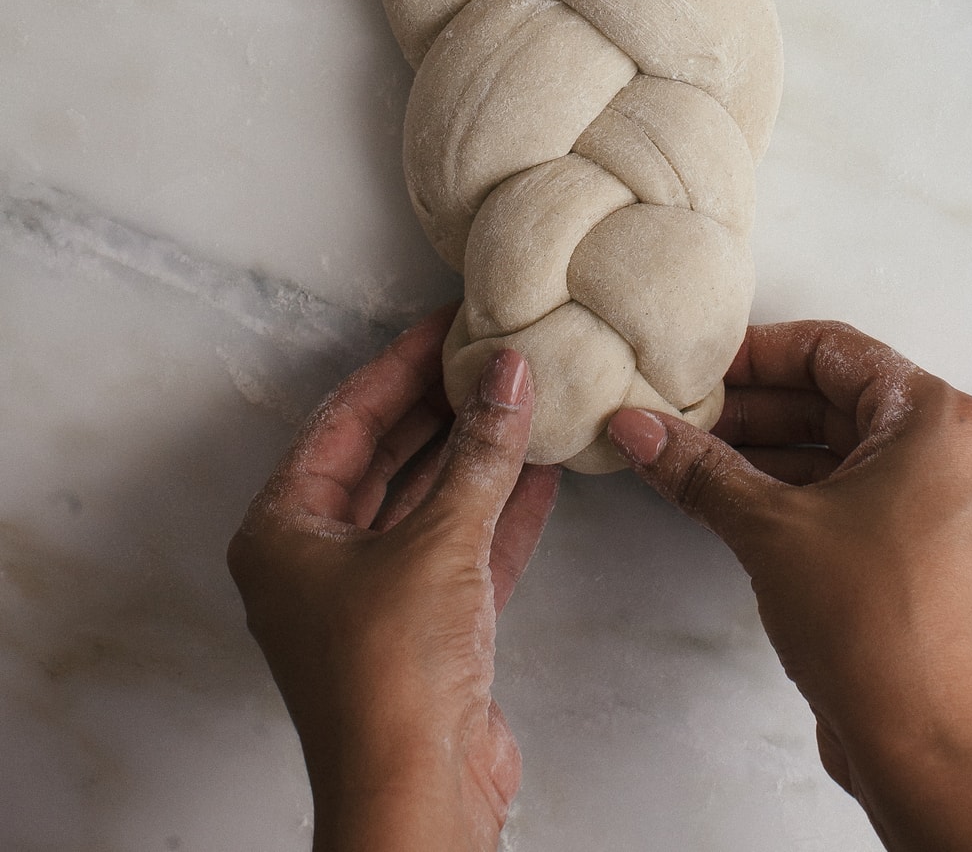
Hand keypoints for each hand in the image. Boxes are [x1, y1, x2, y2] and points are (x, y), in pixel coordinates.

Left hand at [227, 307, 558, 851]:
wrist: (418, 797)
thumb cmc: (391, 676)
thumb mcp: (438, 542)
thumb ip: (479, 452)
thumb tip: (508, 374)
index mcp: (283, 531)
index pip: (344, 418)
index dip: (399, 364)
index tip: (446, 324)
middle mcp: (316, 560)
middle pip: (383, 456)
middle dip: (441, 406)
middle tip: (490, 354)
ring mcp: (370, 597)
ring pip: (425, 501)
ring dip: (475, 455)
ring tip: (522, 396)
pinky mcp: (422, 630)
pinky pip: (458, 548)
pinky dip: (496, 510)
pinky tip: (538, 468)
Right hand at [608, 321, 971, 851]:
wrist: (928, 750)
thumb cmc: (870, 624)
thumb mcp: (769, 528)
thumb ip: (699, 467)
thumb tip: (635, 426)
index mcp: (936, 418)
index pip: (833, 349)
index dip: (755, 354)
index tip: (695, 369)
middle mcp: (956, 450)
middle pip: (839, 398)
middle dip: (754, 407)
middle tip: (681, 415)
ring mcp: (950, 504)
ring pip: (846, 449)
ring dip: (770, 450)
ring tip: (691, 456)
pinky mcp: (933, 552)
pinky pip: (860, 494)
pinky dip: (800, 490)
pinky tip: (731, 498)